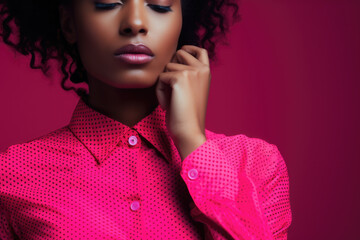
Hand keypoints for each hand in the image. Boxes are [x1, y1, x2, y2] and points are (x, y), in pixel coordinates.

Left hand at [155, 45, 210, 160]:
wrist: (189, 131)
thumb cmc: (187, 116)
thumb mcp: (189, 91)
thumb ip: (185, 76)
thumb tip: (168, 63)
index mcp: (207, 73)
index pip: (200, 50)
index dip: (188, 48)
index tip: (180, 55)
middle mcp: (202, 69)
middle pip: (179, 53)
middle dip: (171, 67)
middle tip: (174, 89)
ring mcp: (192, 71)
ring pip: (167, 66)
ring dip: (164, 83)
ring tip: (172, 100)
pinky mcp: (180, 77)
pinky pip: (161, 78)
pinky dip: (160, 92)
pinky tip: (168, 105)